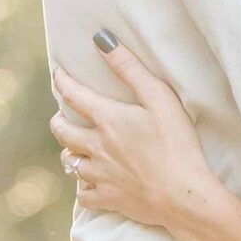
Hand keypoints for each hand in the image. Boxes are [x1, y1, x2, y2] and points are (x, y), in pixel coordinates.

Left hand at [50, 35, 226, 240]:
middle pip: (62, 132)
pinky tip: (89, 182)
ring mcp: (100, 175)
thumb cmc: (177, 144)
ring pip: (70, 163)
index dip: (63, 82)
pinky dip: (83, 187)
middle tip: (60, 116)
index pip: (74, 95)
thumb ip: (129, 68)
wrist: (183, 196)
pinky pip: (83, 194)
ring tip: (75, 147)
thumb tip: (101, 40)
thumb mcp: (159, 98)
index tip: (58, 75)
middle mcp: (96, 147)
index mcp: (108, 120)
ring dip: (69, 152)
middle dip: (58, 121)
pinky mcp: (108, 199)